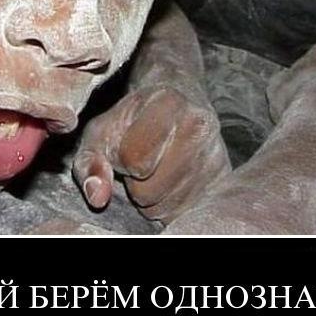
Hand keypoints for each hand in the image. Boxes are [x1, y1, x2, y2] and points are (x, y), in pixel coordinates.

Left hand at [72, 86, 230, 223]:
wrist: (177, 101)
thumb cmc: (130, 119)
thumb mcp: (100, 132)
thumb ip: (91, 163)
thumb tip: (98, 197)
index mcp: (167, 104)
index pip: (134, 158)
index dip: (121, 159)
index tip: (127, 145)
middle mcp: (199, 126)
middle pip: (148, 189)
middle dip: (135, 182)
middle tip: (142, 161)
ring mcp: (216, 153)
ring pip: (167, 206)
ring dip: (152, 197)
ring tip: (156, 169)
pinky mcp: (225, 178)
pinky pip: (186, 214)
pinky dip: (171, 205)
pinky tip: (172, 180)